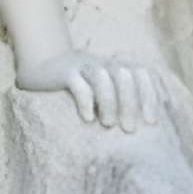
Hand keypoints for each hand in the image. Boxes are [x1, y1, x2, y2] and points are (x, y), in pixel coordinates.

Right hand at [15, 48, 167, 132]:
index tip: (151, 121)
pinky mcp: (65, 72)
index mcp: (115, 67)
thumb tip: (141, 127)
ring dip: (109, 103)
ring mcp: (84, 65)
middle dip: (130, 104)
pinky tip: (87, 118)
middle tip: (129, 129)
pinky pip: (78, 85)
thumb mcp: (101, 90)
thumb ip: (120, 101)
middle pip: (125, 77)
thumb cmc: (78, 86)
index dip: (148, 96)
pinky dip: (85, 101)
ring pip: (103, 78)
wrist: (41, 66)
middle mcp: (102, 64)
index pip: (140, 74)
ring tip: (108, 124)